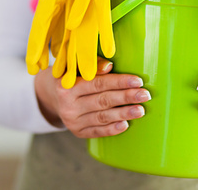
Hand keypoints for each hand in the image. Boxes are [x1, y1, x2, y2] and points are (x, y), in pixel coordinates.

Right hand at [34, 57, 150, 137]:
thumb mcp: (75, 67)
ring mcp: (72, 120)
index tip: (138, 81)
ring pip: (102, 117)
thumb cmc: (71, 77)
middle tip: (145, 95)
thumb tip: (109, 67)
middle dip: (126, 97)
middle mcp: (67, 104)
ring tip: (140, 110)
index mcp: (66, 84)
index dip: (119, 82)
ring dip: (123, 114)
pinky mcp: (78, 132)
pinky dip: (112, 129)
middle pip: (102, 100)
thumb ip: (93, 65)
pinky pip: (97, 131)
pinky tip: (126, 125)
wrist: (52, 96)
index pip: (97, 83)